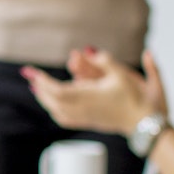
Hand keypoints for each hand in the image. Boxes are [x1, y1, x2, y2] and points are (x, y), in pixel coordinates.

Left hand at [23, 47, 161, 135]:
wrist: (143, 123)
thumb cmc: (135, 98)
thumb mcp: (121, 74)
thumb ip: (104, 60)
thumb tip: (89, 50)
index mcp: (88, 97)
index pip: (57, 90)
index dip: (43, 82)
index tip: (34, 73)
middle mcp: (82, 109)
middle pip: (52, 101)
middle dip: (40, 88)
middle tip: (30, 77)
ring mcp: (84, 118)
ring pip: (56, 111)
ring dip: (45, 99)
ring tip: (37, 88)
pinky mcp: (88, 123)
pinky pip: (64, 119)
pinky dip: (54, 111)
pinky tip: (52, 106)